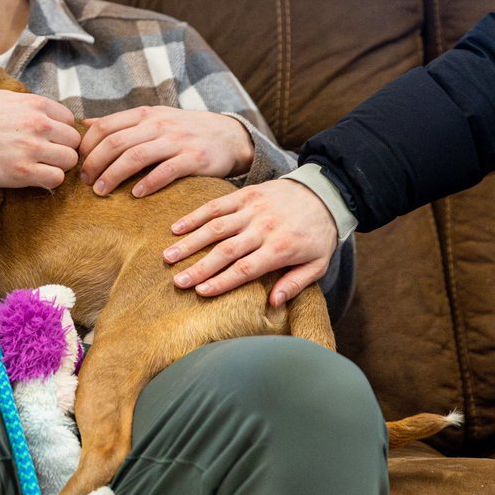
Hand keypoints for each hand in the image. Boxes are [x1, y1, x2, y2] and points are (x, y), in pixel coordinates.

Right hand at [0, 90, 80, 187]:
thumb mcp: (4, 98)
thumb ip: (30, 103)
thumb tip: (48, 112)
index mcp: (35, 105)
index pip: (70, 119)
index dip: (61, 131)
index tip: (49, 139)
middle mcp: (38, 124)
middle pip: (74, 141)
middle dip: (63, 148)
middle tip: (46, 155)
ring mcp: (31, 149)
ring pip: (69, 160)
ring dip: (58, 165)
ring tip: (41, 166)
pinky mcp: (23, 172)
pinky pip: (56, 179)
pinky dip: (49, 180)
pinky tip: (35, 177)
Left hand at [78, 106, 253, 197]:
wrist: (228, 136)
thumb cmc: (183, 131)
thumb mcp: (153, 118)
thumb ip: (121, 123)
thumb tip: (84, 125)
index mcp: (145, 114)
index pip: (105, 126)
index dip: (86, 147)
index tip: (78, 165)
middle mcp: (159, 124)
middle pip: (116, 142)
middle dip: (94, 163)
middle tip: (85, 183)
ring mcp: (177, 140)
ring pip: (136, 156)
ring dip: (113, 174)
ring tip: (101, 191)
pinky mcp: (195, 158)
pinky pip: (167, 171)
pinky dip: (148, 183)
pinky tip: (136, 195)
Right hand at [164, 178, 337, 306]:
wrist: (325, 191)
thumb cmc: (319, 234)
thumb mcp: (318, 264)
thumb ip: (295, 284)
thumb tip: (273, 303)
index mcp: (280, 247)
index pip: (246, 268)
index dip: (222, 281)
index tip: (201, 293)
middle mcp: (263, 228)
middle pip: (226, 251)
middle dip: (199, 268)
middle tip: (177, 281)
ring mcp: (252, 209)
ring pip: (216, 228)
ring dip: (190, 243)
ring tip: (168, 257)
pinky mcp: (245, 194)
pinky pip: (216, 206)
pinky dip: (194, 216)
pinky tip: (176, 228)